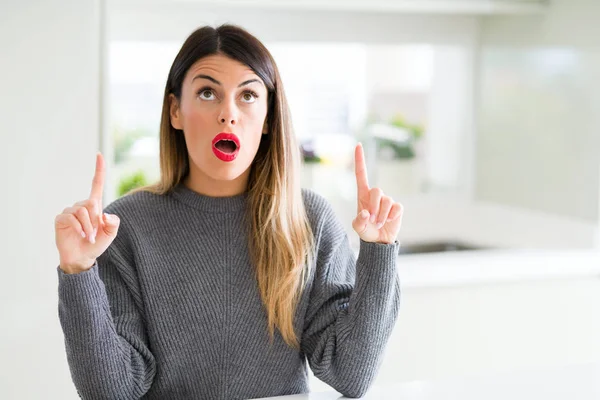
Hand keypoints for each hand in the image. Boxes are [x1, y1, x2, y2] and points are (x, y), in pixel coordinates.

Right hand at [55, 153, 119, 273]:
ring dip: (88, 227)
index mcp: (94, 206)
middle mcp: (81, 206)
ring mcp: (70, 211)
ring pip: (82, 212)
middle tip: (94, 233)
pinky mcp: (61, 218)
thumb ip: (114, 223)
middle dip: (95, 221)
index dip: (99, 170)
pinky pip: (72, 218)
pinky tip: (80, 236)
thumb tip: (105, 214)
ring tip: (88, 237)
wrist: (82, 258)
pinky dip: (79, 228)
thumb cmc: (96, 244)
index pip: (96, 184)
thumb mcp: (110, 234)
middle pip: (91, 204)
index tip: (99, 155)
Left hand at [351, 143, 402, 244]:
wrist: (379, 241)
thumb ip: (358, 222)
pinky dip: (392, 216)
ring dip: (382, 215)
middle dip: (374, 206)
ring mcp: (387, 201)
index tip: (358, 144)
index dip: (359, 160)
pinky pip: (396, 207)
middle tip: (372, 219)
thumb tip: (366, 213)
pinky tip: (389, 221)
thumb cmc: (366, 231)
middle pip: (377, 191)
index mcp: (363, 195)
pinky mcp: (397, 208)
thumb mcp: (358, 228)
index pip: (361, 174)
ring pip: (387, 201)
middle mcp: (375, 195)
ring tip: (379, 223)